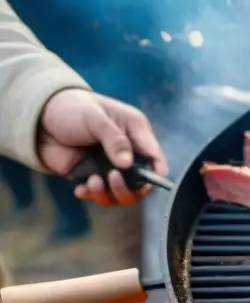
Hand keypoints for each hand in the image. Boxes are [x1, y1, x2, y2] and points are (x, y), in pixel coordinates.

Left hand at [37, 89, 167, 205]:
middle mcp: (126, 153)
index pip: (155, 157)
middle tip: (111, 177)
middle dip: (128, 187)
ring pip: (121, 194)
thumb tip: (126, 165)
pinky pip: (100, 195)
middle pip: (140, 183)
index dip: (157, 173)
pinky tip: (81, 188)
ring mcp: (109, 167)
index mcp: (135, 133)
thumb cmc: (72, 107)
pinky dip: (92, 195)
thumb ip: (114, 140)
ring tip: (93, 181)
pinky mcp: (92, 176)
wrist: (39, 117)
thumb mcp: (95, 117)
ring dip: (109, 193)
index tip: (148, 182)